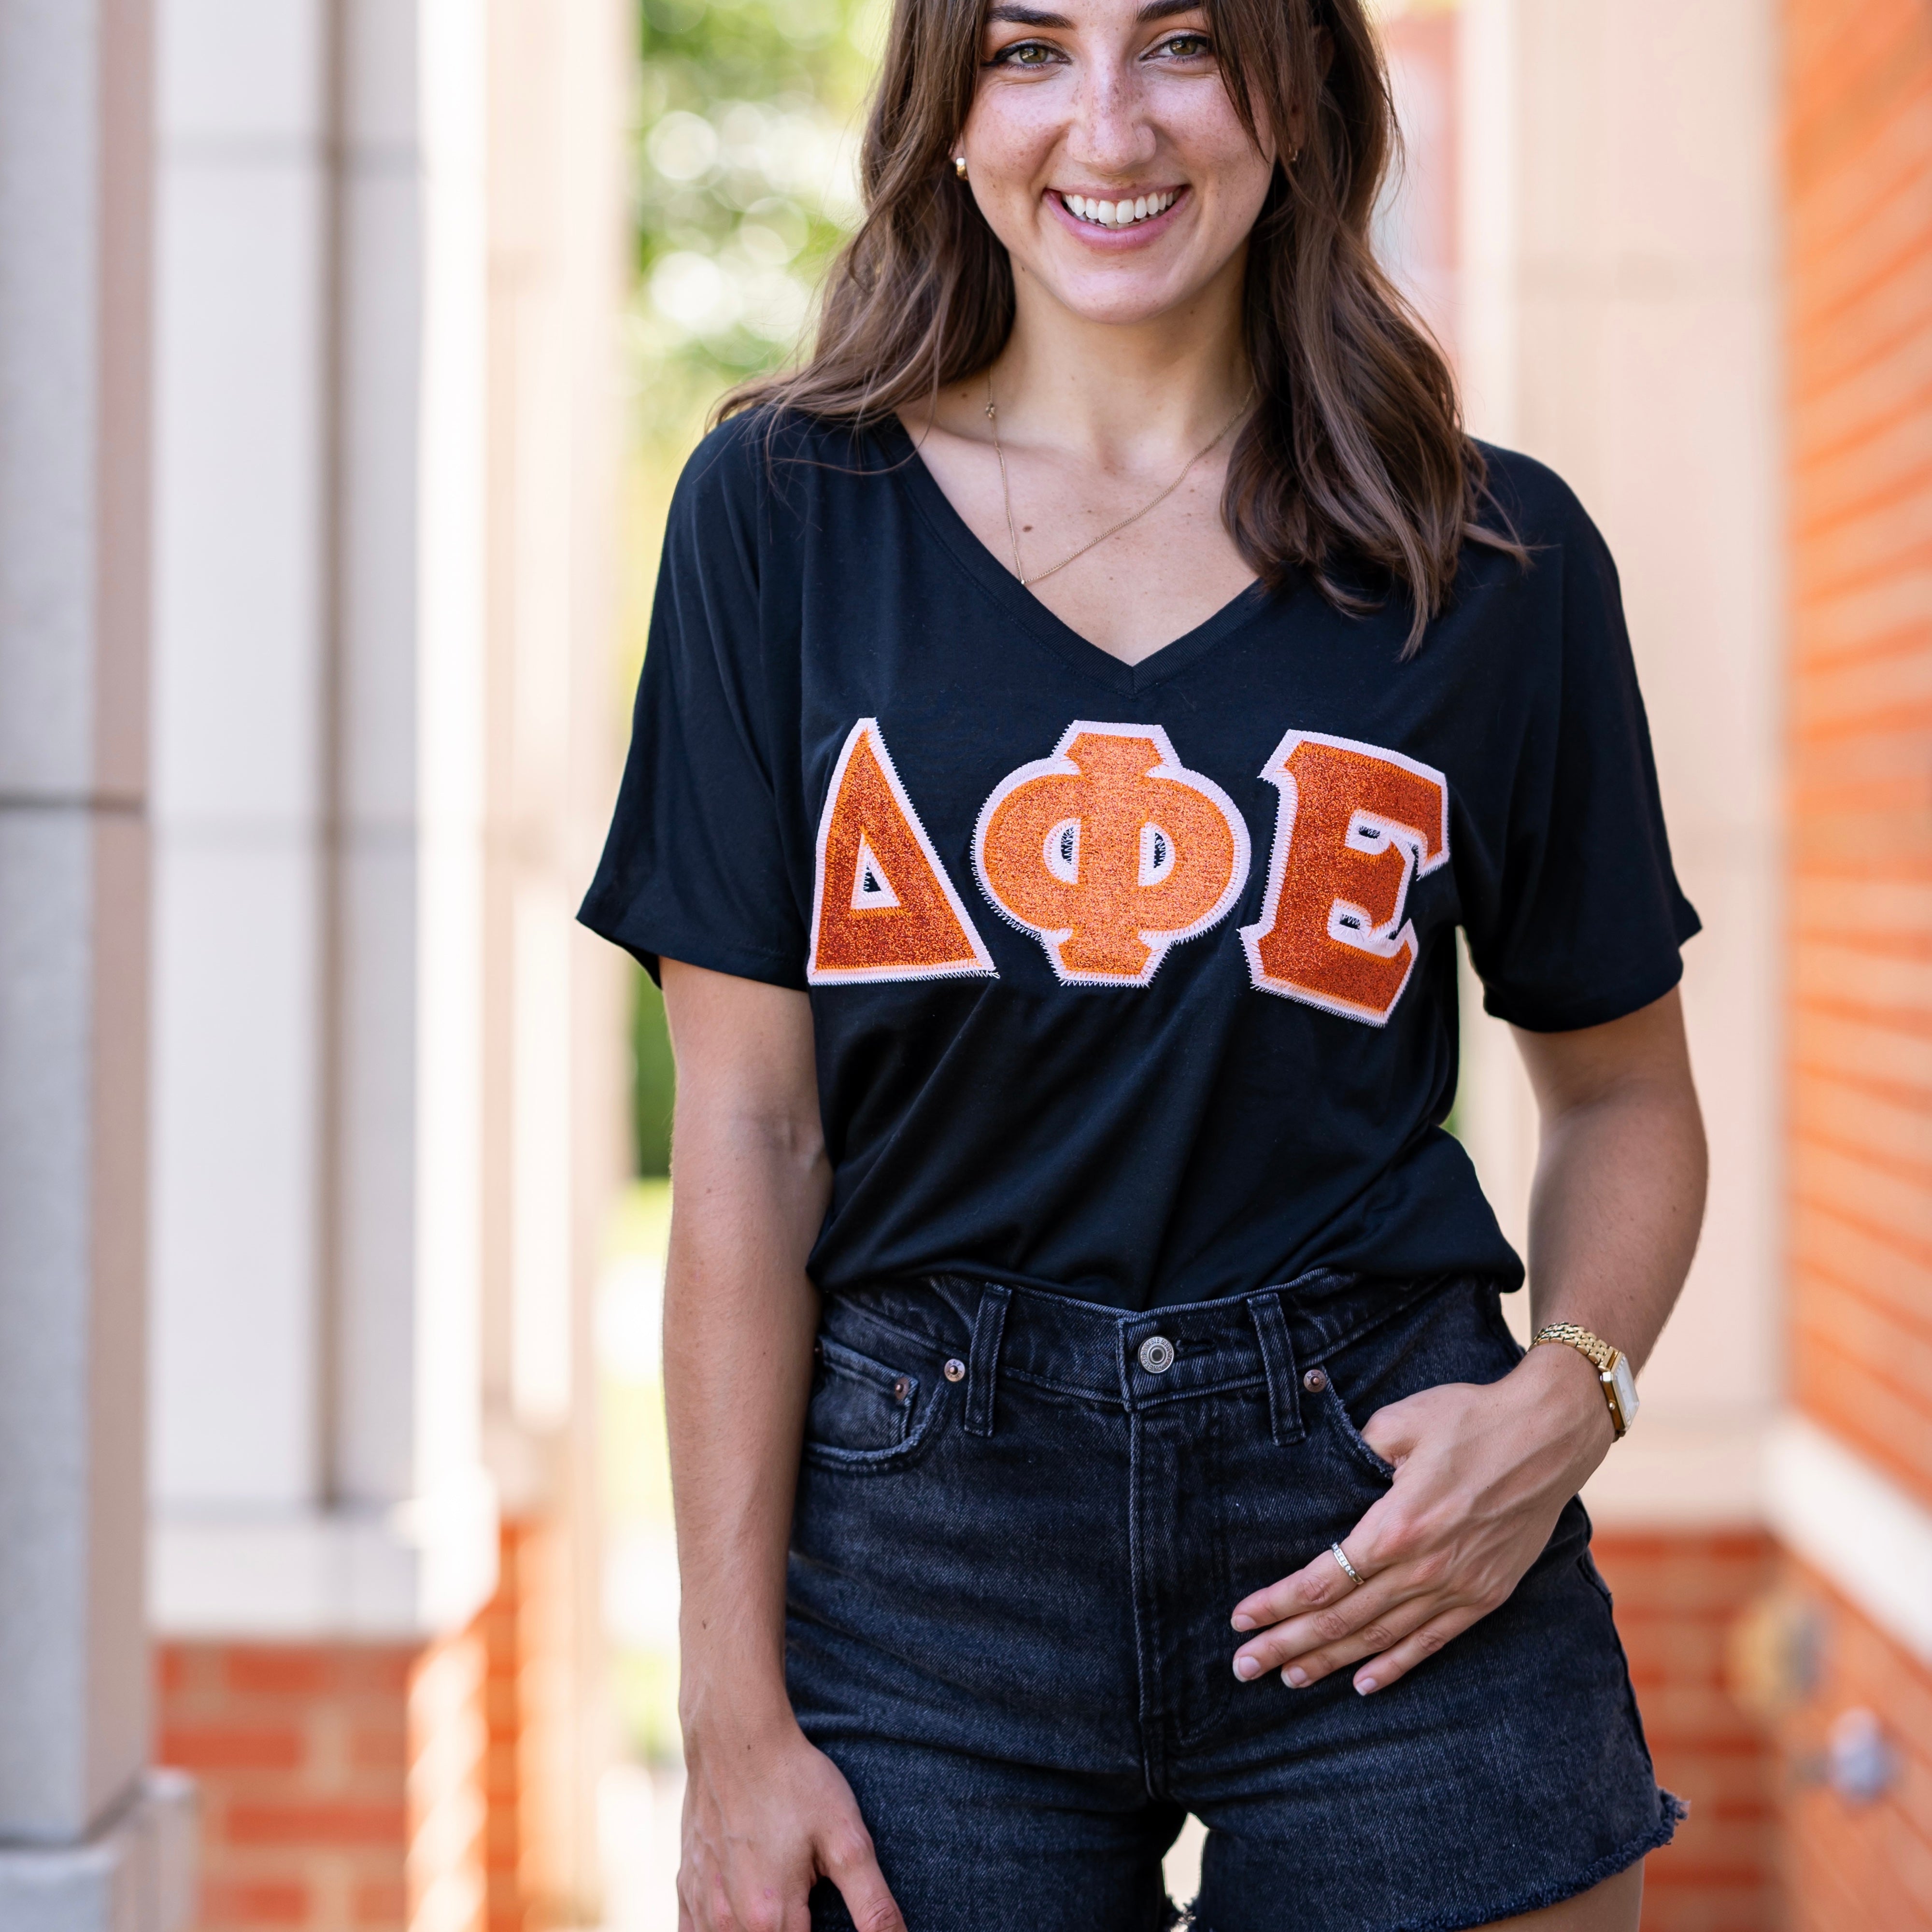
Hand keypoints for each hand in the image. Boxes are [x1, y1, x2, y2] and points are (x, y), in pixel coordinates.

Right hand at [678, 1701, 904, 1931]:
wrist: (735, 1737)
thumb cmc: (794, 1782)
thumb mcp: (846, 1839)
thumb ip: (873, 1904)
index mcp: (771, 1918)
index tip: (827, 1918)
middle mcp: (729, 1921)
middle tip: (810, 1911)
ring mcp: (703, 1903)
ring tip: (785, 1907)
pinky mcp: (686, 1883)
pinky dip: (718, 1931)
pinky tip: (740, 1918)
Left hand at [1228, 1343, 1615, 1695]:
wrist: (1550, 1436)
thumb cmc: (1471, 1420)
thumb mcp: (1401, 1422)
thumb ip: (1358, 1449)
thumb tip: (1329, 1466)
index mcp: (1397, 1526)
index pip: (1323, 1581)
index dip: (1277, 1604)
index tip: (1241, 1619)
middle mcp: (1425, 1568)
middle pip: (1342, 1619)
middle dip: (1287, 1645)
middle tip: (1244, 1666)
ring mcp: (1458, 1587)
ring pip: (1380, 1637)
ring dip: (1331, 1661)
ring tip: (1288, 1678)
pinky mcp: (1485, 1595)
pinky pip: (1432, 1642)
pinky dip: (1396, 1666)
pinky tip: (1364, 1684)